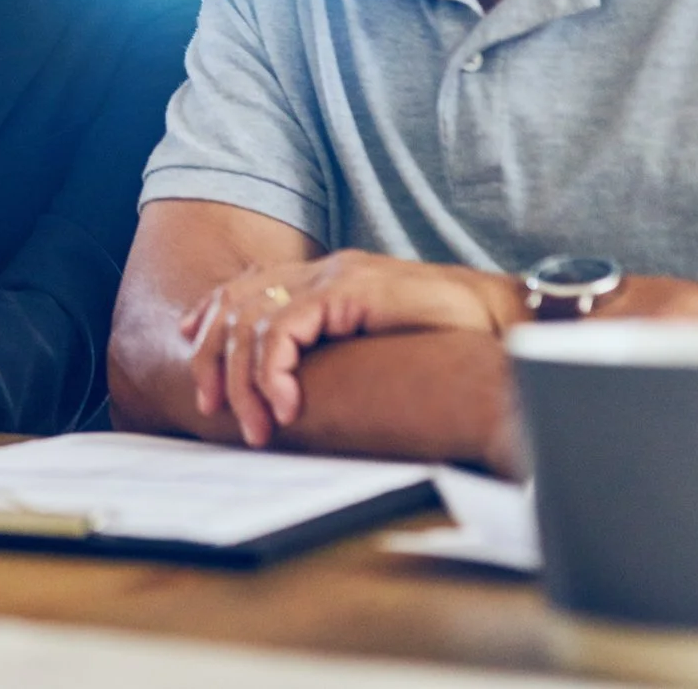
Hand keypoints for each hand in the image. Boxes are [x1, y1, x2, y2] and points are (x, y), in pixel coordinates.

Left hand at [184, 251, 519, 446]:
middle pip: (238, 302)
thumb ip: (338, 348)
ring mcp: (336, 277)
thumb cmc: (450, 339)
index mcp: (326, 278)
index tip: (195, 351)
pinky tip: (283, 405)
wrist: (503, 319)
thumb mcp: (377, 343)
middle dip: (214, 357)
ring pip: (254, 319)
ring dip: (244, 378)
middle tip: (211, 408)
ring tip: (254, 425)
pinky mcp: (350, 291)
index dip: (213, 315)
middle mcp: (323, 271)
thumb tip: (299, 390)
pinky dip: (274, 369)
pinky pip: (287, 327)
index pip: (249, 287)